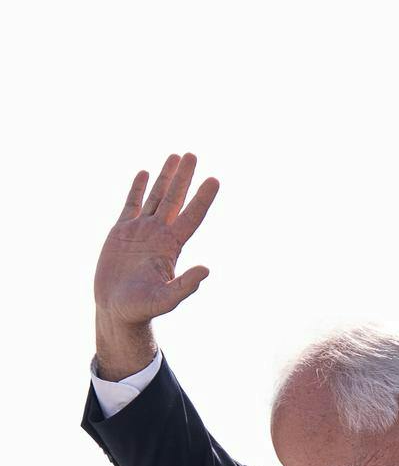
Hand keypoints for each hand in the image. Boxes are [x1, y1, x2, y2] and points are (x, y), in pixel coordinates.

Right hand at [94, 154, 219, 376]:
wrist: (117, 310)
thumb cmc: (142, 309)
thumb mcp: (165, 299)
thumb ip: (185, 286)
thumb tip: (206, 270)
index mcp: (171, 247)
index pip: (191, 217)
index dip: (203, 199)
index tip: (214, 180)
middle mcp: (159, 235)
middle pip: (175, 200)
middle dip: (184, 178)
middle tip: (193, 155)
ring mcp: (140, 231)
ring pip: (156, 197)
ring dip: (166, 177)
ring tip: (176, 156)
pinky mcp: (121, 232)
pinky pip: (131, 205)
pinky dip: (138, 188)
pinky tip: (145, 173)